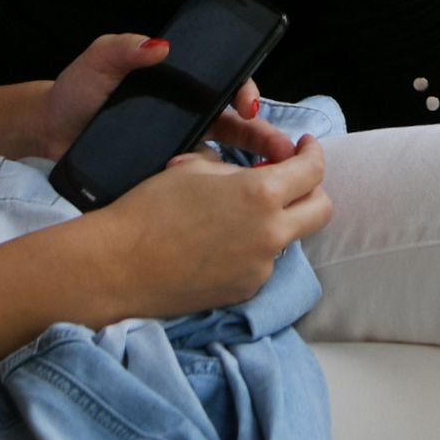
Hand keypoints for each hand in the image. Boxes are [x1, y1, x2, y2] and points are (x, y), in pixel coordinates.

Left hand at [32, 33, 303, 166]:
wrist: (49, 130)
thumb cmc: (77, 89)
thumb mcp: (100, 60)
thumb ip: (125, 48)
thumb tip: (160, 46)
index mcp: (180, 85)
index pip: (226, 86)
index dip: (244, 95)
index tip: (249, 108)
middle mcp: (186, 115)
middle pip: (235, 125)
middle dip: (263, 137)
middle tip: (282, 153)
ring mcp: (176, 148)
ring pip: (222, 158)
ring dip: (248, 168)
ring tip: (266, 181)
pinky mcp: (162, 177)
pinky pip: (193, 185)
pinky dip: (212, 193)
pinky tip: (223, 204)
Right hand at [83, 140, 333, 323]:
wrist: (118, 266)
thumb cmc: (150, 207)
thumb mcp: (199, 168)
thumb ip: (240, 171)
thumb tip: (261, 173)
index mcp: (261, 194)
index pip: (312, 169)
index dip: (312, 152)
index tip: (304, 147)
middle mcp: (271, 234)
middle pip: (322, 210)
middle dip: (313, 189)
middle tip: (291, 179)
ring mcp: (261, 268)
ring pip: (290, 238)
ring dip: (278, 221)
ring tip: (239, 214)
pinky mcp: (245, 291)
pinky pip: (263, 263)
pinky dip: (253, 248)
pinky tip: (221, 242)